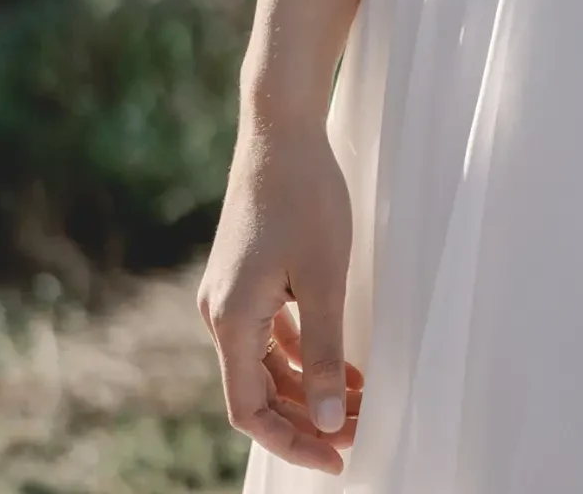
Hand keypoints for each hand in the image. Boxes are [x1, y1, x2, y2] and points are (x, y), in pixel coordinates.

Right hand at [197, 121, 361, 474]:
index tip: (338, 456)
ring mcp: (231, 292)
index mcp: (231, 319)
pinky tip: (346, 361)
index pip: (250, 411)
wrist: (280, 126)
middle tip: (359, 430)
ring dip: (310, 386)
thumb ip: (326, 352)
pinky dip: (305, 353)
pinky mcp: (247, 274)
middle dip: (307, 417)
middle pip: (258, 391)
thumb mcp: (325, 277)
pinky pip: (271, 333)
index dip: (293, 441)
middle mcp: (221, 312)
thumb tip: (331, 419)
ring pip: (267, 364)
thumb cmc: (305, 195)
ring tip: (361, 400)